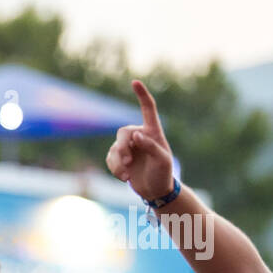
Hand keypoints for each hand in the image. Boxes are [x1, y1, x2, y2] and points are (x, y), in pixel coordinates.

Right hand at [106, 80, 175, 202]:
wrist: (155, 190)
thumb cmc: (163, 174)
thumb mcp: (162, 160)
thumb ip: (150, 146)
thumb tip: (135, 135)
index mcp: (153, 132)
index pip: (147, 109)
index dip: (142, 95)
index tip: (135, 82)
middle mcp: (139, 136)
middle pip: (123, 133)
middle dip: (122, 148)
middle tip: (127, 163)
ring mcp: (128, 148)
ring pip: (114, 148)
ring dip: (117, 162)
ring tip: (126, 175)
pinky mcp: (119, 159)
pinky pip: (110, 159)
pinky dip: (114, 169)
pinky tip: (124, 178)